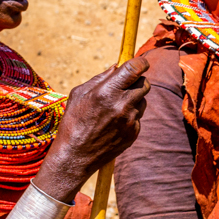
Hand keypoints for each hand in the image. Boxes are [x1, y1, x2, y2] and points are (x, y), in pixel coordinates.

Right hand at [36, 58, 149, 201]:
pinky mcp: (134, 132)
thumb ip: (100, 78)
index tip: (142, 62)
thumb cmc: (73, 122)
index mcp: (107, 92)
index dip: (141, 62)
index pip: (134, 69)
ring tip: (114, 107)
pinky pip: (138, 116)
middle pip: (145, 83)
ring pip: (143, 100)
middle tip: (127, 84)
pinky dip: (130, 115)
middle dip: (138, 80)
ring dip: (134, 98)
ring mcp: (130, 120)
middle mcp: (122, 105)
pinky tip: (113, 122)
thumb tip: (117, 66)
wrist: (75, 156)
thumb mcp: (79, 94)